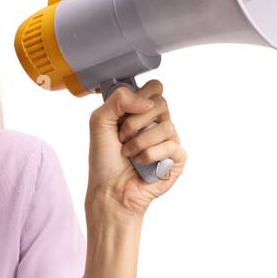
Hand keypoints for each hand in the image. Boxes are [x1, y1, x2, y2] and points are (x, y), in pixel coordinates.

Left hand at [86, 78, 186, 218]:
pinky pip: (173, 146)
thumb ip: (118, 99)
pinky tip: (141, 164)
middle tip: (122, 137)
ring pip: (166, 126)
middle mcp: (157, 124)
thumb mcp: (99, 121)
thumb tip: (148, 102)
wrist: (109, 189)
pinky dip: (151, 155)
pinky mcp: (177, 159)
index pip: (155, 88)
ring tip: (129, 154)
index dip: (141, 97)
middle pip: (161, 103)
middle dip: (135, 122)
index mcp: (141, 112)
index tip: (124, 113)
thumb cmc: (104, 159)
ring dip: (140, 142)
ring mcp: (169, 141)